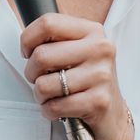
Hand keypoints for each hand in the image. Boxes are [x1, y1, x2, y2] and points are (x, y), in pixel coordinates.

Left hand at [21, 13, 134, 139]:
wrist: (113, 116)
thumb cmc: (87, 81)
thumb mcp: (77, 51)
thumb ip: (55, 40)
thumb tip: (27, 44)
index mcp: (92, 31)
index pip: (48, 23)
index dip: (28, 40)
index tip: (28, 53)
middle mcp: (100, 49)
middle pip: (41, 55)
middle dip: (31, 72)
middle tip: (40, 79)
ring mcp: (101, 75)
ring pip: (44, 84)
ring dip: (40, 95)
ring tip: (52, 95)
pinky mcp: (98, 101)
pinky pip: (54, 106)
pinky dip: (49, 111)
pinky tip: (60, 108)